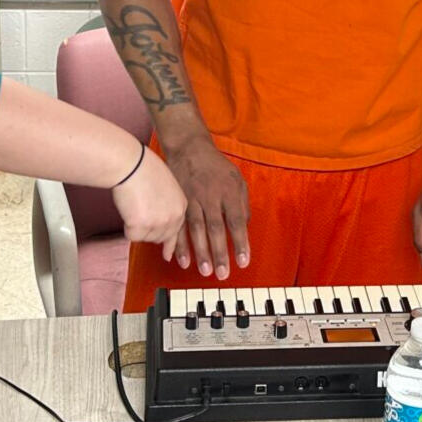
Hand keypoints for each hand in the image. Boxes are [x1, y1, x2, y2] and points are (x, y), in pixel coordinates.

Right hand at [112, 145, 187, 261]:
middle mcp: (173, 217)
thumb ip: (167, 202)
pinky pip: (132, 236)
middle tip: (138, 216)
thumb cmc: (144, 167)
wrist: (132, 165)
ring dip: (137, 226)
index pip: (177, 232)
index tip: (167, 256)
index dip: (169, 243)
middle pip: (160, 238)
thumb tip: (160, 212)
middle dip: (148, 230)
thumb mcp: (167, 184)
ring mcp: (158, 224)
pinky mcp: (142, 227)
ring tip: (134, 204)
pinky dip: (127, 226)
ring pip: (145, 238)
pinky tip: (128, 208)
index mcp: (181, 206)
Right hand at [164, 135, 249, 280]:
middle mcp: (210, 196)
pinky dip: (179, 243)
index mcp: (228, 191)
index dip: (240, 242)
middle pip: (215, 228)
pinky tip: (181, 259)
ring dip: (200, 252)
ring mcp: (191, 199)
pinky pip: (178, 225)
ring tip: (204, 271)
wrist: (189, 148)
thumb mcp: (237, 179)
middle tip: (222, 274)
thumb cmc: (216, 167)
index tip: (243, 261)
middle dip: (219, 253)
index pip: (237, 220)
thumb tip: (244, 228)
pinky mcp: (177, 201)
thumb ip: (242, 204)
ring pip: (195, 229)